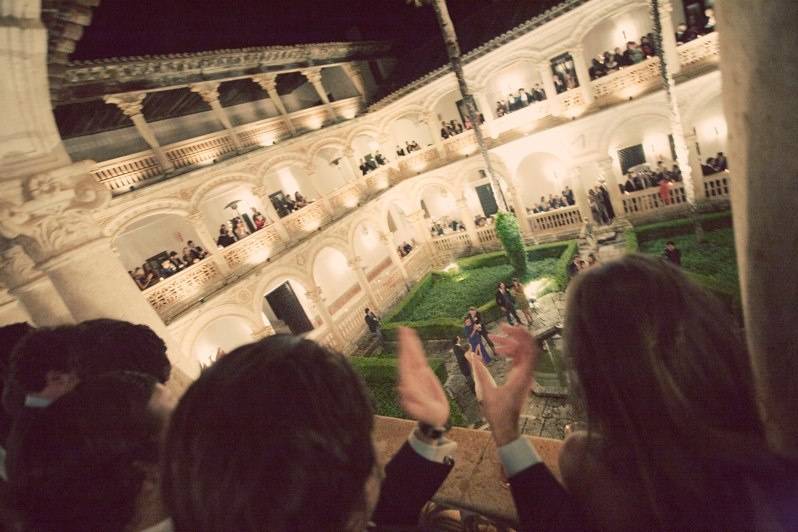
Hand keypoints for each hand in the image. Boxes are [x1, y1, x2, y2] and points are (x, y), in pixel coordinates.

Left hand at [397, 327, 449, 426]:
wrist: (434, 419)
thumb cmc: (428, 416)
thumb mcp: (422, 410)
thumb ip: (412, 401)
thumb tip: (401, 388)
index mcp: (409, 384)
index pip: (405, 364)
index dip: (403, 352)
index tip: (402, 340)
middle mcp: (411, 377)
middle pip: (407, 357)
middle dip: (405, 343)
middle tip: (403, 328)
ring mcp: (416, 375)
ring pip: (412, 356)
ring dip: (410, 344)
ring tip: (408, 331)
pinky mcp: (423, 374)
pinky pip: (419, 359)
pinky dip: (417, 350)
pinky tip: (415, 342)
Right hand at [470, 324, 538, 445]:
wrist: (506, 429)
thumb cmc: (498, 413)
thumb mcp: (486, 391)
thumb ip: (479, 371)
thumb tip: (470, 354)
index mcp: (522, 375)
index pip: (529, 348)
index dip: (520, 334)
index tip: (505, 327)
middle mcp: (527, 373)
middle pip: (526, 346)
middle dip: (512, 336)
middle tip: (497, 330)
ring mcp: (525, 375)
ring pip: (522, 352)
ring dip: (509, 344)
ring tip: (492, 341)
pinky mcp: (520, 378)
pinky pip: (518, 359)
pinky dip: (509, 352)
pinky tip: (497, 352)